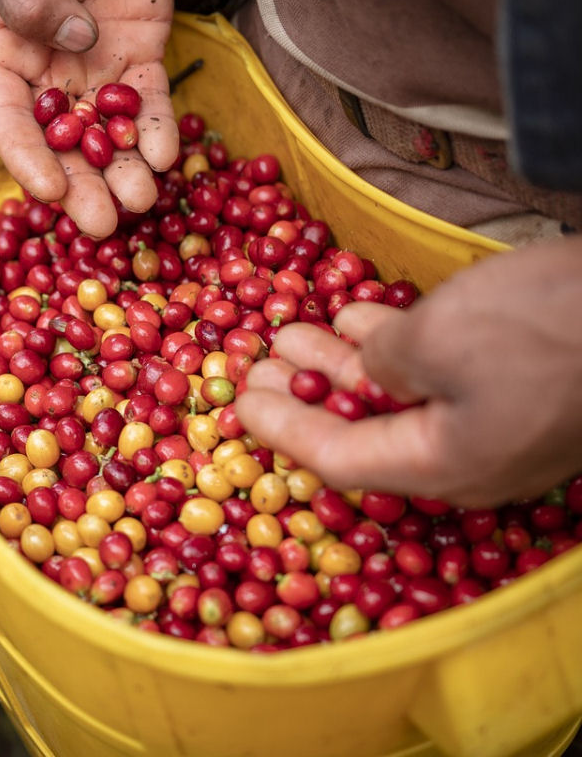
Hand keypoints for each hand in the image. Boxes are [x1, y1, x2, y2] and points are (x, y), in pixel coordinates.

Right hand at [0, 0, 178, 237]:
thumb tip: (75, 43)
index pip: (7, 121)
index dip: (25, 159)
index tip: (48, 191)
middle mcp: (44, 73)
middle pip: (60, 144)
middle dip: (82, 187)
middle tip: (101, 224)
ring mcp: (94, 68)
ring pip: (107, 133)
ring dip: (124, 172)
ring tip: (143, 200)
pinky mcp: (141, 53)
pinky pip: (149, 102)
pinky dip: (158, 131)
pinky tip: (165, 156)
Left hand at [234, 237, 581, 507]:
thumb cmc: (548, 326)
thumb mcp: (438, 339)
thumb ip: (386, 364)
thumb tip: (375, 371)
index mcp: (445, 466)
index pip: (338, 460)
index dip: (281, 430)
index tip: (238, 400)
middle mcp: (471, 460)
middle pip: (365, 433)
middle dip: (306, 392)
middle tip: (258, 358)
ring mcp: (504, 427)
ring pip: (400, 402)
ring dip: (344, 364)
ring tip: (294, 329)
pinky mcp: (527, 391)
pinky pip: (440, 380)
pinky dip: (395, 350)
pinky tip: (362, 318)